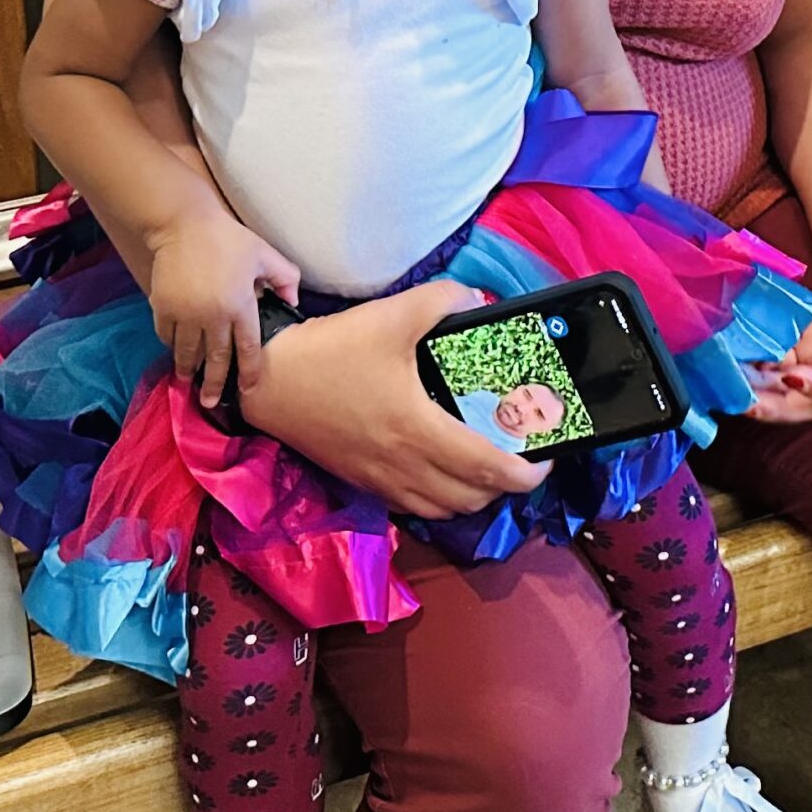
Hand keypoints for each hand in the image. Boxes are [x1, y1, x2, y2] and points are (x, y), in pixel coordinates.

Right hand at [147, 208, 299, 409]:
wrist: (183, 225)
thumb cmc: (229, 239)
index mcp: (241, 306)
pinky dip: (172, 346)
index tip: (248, 390)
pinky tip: (177, 351)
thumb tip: (293, 302)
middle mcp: (212, 316)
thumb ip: (285, 278)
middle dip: (214, 383)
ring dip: (189, 368)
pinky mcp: (162, 308)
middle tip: (210, 403)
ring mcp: (184, 314)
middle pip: (216, 358)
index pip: (248, 348)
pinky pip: (167, 335)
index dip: (249, 371)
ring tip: (188, 381)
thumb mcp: (266, 254)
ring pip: (188, 351)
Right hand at [237, 280, 549, 519]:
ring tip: (487, 465)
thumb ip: (443, 301)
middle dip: (505, 486)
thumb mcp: (394, 314)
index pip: (487, 470)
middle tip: (519, 455)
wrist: (267, 382)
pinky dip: (439, 499)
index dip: (526, 475)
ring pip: (443, 510)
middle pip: (471, 499)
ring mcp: (380, 480)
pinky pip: (413, 507)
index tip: (545, 459)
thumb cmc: (333, 351)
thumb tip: (478, 301)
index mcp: (418, 429)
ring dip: (473, 496)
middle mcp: (403, 465)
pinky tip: (443, 471)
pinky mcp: (361, 481)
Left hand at [744, 254, 811, 423]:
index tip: (796, 377)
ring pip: (785, 392)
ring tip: (726, 381)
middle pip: (811, 403)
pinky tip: (728, 359)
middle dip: (778, 406)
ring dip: (757, 390)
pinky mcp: (802, 355)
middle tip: (745, 400)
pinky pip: (774, 368)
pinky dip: (752, 367)